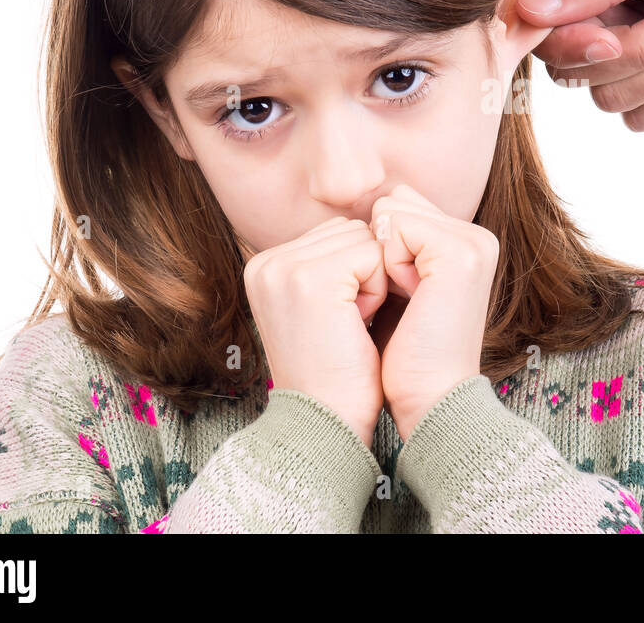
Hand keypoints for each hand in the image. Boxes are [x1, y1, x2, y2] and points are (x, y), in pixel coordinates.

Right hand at [241, 217, 390, 449]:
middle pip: (350, 229)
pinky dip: (378, 289)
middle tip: (349, 323)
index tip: (342, 318)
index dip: (357, 273)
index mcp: (265, 266)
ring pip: (362, 238)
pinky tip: (358, 323)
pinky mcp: (309, 278)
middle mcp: (265, 262)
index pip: (336, 232)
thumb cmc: (339, 371)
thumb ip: (334, 261)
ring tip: (351, 323)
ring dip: (373, 280)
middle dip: (366, 273)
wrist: (329, 421)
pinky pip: (371, 254)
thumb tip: (377, 222)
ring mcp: (282, 268)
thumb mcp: (326, 306)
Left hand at [370, 184, 498, 441]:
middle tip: (398, 297)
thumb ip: (392, 247)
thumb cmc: (401, 356)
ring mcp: (473, 242)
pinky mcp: (460, 253)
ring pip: (393, 209)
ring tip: (402, 298)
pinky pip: (397, 225)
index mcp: (464, 243)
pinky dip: (386, 261)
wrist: (428, 400)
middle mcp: (476, 237)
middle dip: (377, 247)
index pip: (398, 205)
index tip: (393, 294)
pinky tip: (404, 295)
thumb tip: (363, 216)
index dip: (376, 247)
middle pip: (394, 202)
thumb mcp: (397, 290)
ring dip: (379, 256)